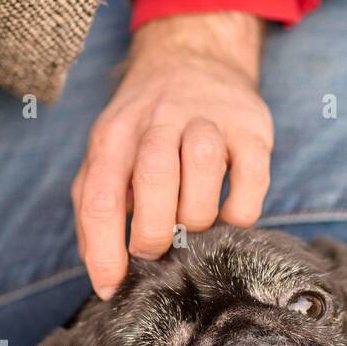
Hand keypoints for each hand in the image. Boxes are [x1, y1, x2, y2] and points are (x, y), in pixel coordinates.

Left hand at [72, 11, 272, 297]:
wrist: (190, 58)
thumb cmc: (143, 129)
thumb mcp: (105, 156)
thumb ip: (95, 210)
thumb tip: (103, 276)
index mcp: (113, 136)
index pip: (100, 197)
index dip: (104, 251)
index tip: (113, 287)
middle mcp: (157, 121)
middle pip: (154, 178)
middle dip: (153, 232)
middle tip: (156, 249)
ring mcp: (207, 119)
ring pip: (204, 168)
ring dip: (197, 216)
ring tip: (192, 227)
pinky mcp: (251, 127)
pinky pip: (251, 178)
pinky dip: (239, 212)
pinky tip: (227, 217)